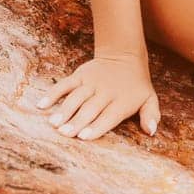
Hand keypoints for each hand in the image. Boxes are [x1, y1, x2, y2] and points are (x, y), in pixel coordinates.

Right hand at [35, 52, 160, 139]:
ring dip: (64, 110)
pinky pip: (64, 84)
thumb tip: (151, 131)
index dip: (96, 126)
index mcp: (122, 101)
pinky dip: (53, 93)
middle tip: (64, 133)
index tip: (84, 137)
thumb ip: (151, 115)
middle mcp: (105, 91)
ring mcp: (91, 82)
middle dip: (77, 121)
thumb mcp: (149, 98)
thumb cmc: (136, 86)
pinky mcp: (79, 75)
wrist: (124, 56)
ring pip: (75, 97)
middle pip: (89, 108)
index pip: (108, 116)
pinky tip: (42, 105)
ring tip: (53, 123)